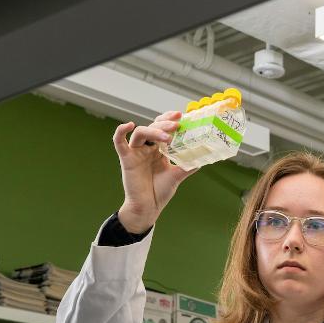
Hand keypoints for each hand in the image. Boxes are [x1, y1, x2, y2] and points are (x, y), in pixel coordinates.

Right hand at [112, 112, 195, 233]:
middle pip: (152, 126)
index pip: (162, 128)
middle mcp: (147, 148)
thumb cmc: (160, 191)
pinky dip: (121, 131)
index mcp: (158, 149)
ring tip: (168, 137)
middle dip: (165, 123)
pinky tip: (128, 125)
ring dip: (154, 131)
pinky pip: (119, 142)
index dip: (169, 119)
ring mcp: (136, 152)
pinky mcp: (126, 159)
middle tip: (177, 124)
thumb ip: (188, 165)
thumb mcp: (177, 175)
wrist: (149, 207)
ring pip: (141, 132)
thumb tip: (204, 156)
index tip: (181, 116)